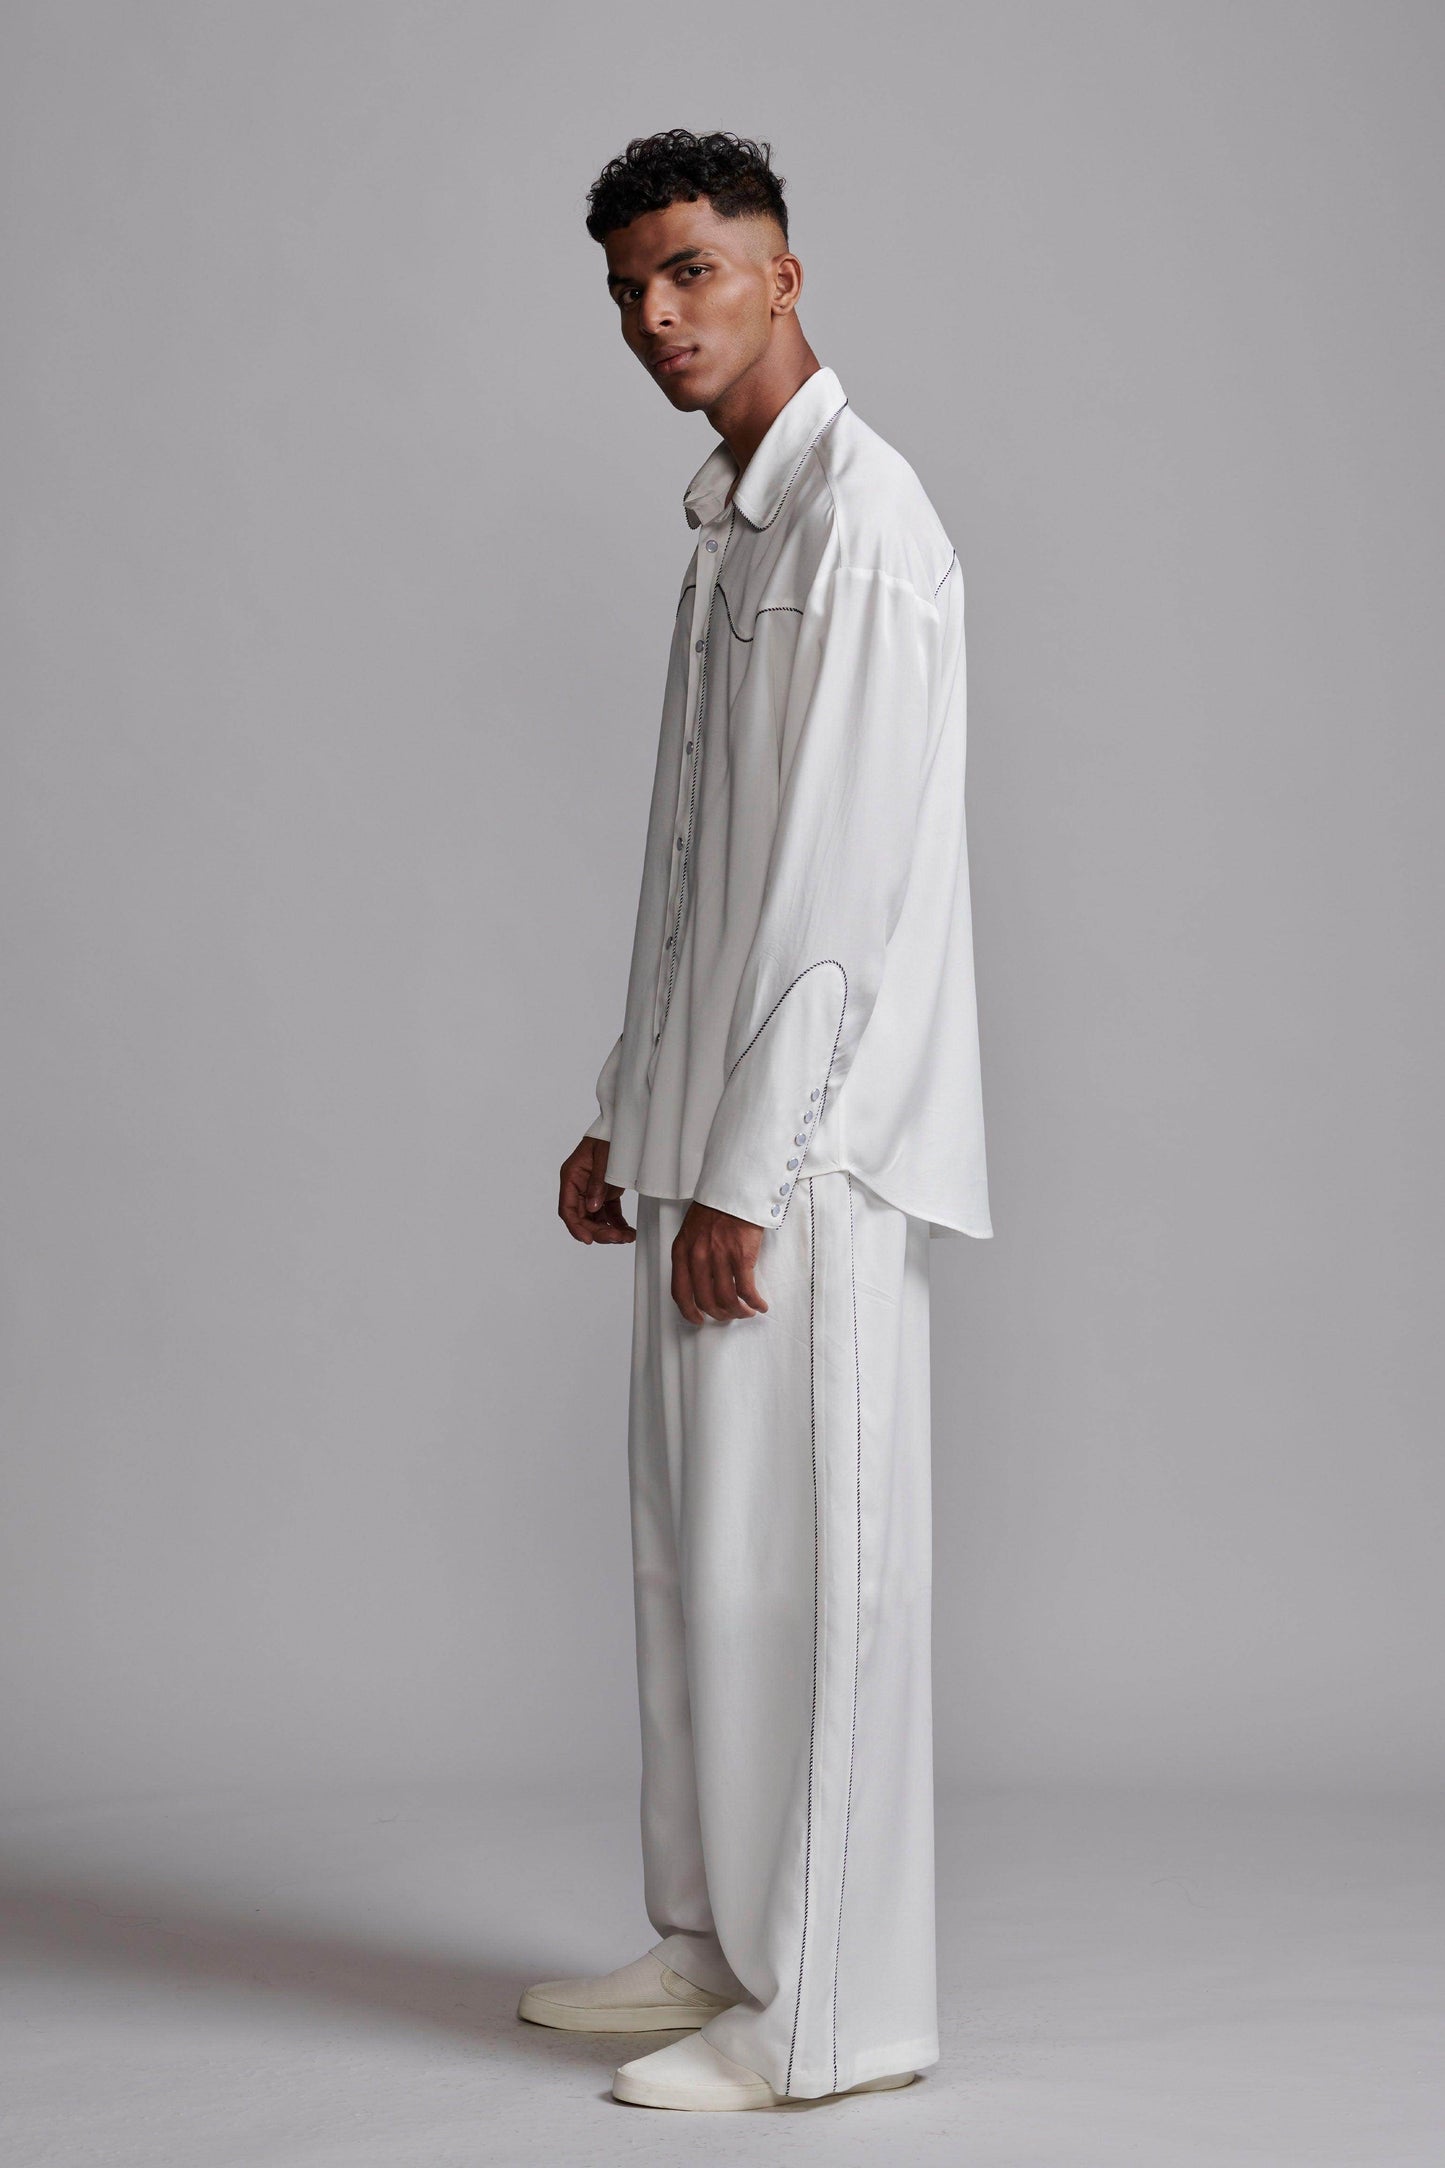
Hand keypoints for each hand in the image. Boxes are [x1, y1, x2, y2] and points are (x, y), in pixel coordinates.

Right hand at [558, 1135, 634, 1244]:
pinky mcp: (605, 1191)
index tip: (588, 1239)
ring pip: (596, 1218)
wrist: (623, 1124)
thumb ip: (598, 1183)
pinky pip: (609, 1212)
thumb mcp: (604, 1156)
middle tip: (617, 1238)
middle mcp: (578, 1186)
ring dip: (610, 1230)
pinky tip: (628, 1231)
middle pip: (583, 1217)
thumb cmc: (609, 1135)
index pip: (568, 1208)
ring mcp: (592, 1190)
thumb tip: (593, 1208)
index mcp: (571, 1176)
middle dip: (599, 1231)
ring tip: (627, 1236)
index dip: (576, 1227)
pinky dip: (617, 1223)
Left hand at [671, 1201, 768, 1323]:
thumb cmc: (715, 1207)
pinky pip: (747, 1289)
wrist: (735, 1188)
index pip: (680, 1292)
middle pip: (705, 1300)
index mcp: (682, 1251)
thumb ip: (691, 1254)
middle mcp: (698, 1256)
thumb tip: (700, 1280)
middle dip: (719, 1313)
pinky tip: (760, 1305)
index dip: (689, 1312)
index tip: (698, 1320)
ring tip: (746, 1311)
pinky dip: (755, 1302)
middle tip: (728, 1315)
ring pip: (727, 1299)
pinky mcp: (741, 1256)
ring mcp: (720, 1257)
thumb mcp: (691, 1230)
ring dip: (738, 1311)